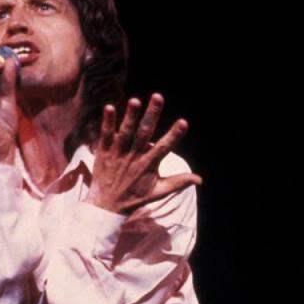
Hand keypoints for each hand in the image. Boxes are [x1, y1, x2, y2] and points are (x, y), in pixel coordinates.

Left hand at [86, 93, 201, 213]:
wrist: (106, 206)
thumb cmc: (134, 198)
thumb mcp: (158, 192)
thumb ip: (178, 182)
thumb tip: (200, 179)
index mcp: (148, 164)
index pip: (164, 147)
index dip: (174, 135)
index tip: (183, 122)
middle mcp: (133, 157)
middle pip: (144, 132)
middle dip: (152, 114)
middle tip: (157, 97)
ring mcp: (117, 153)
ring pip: (125, 132)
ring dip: (130, 116)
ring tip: (135, 100)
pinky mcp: (103, 152)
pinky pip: (105, 135)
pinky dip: (107, 122)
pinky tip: (109, 107)